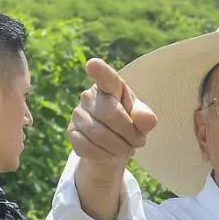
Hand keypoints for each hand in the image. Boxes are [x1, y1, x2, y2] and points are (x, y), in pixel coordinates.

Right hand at [69, 59, 157, 178]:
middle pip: (110, 114)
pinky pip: (87, 147)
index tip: (93, 64)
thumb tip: (147, 120)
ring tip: (126, 148)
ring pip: (98, 134)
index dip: (99, 70)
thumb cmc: (129, 123)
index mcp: (111, 85)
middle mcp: (90, 95)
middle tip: (139, 142)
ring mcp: (77, 113)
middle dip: (129, 133)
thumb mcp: (141, 118)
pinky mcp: (71, 132)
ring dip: (118, 147)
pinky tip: (109, 152)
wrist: (112, 144)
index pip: (105, 76)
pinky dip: (103, 155)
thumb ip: (145, 117)